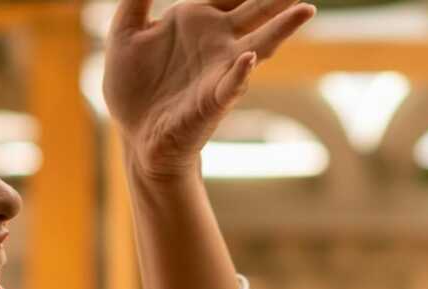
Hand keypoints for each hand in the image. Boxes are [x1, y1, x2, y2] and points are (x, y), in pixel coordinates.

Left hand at [104, 0, 314, 180]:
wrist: (137, 136)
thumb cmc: (134, 88)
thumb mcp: (124, 36)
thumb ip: (134, 3)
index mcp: (197, 20)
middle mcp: (217, 42)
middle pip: (255, 11)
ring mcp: (219, 71)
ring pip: (259, 45)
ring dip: (281, 29)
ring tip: (303, 10)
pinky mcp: (213, 101)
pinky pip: (231, 86)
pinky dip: (240, 73)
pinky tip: (249, 59)